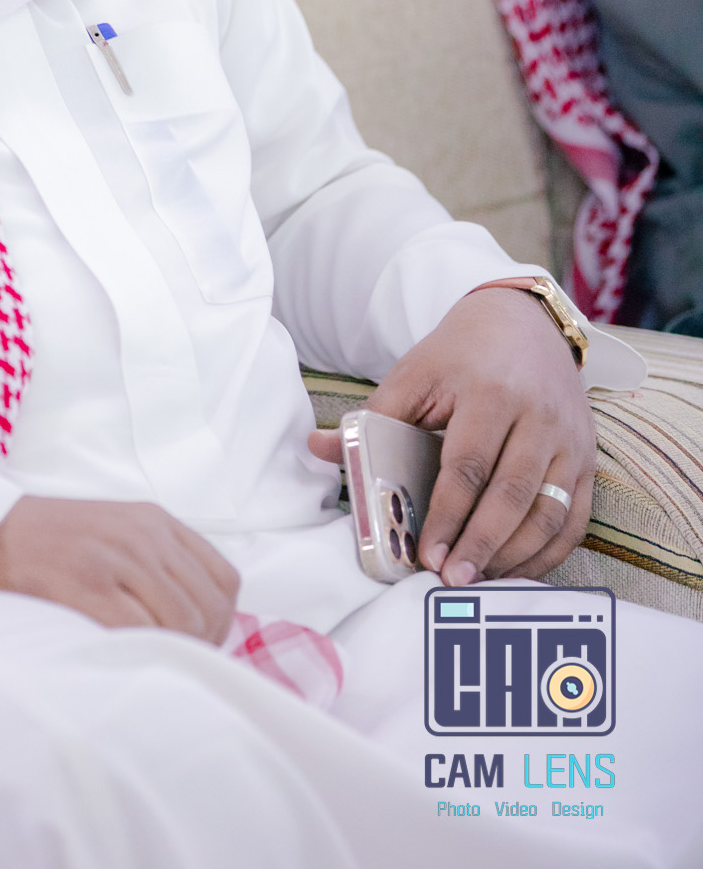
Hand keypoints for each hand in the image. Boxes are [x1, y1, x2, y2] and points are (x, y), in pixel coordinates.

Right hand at [0, 495, 240, 643]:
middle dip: (202, 645)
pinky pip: (138, 630)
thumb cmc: (52, 544)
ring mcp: (115, 556)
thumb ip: (157, 563)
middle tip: (175, 665)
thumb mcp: (116, 533)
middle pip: (207, 606)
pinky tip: (123, 656)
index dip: (222, 621)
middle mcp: (143, 534)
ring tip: (150, 663)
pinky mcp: (86, 583)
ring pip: (181, 620)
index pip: (225, 579)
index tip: (201, 643)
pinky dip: (140, 651)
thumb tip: (199, 622)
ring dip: (173, 652)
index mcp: (155, 521)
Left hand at [308, 286, 595, 585]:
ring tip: (478, 579)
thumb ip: (372, 417)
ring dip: (515, 556)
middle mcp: (538, 416)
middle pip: (511, 495)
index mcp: (490, 392)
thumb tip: (316, 447)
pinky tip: (516, 569)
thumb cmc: (460, 356)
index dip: (447, 515)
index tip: (426, 554)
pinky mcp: (587, 458)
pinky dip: (548, 552)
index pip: (468, 465)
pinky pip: (576, 518)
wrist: (523, 323)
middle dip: (480, 544)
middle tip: (451, 578)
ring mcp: (570, 439)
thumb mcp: (415, 374)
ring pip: (549, 512)